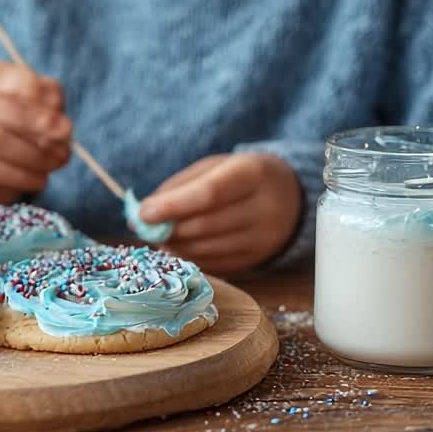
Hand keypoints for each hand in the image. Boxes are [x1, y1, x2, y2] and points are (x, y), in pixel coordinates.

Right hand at [0, 61, 71, 205]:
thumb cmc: (21, 139)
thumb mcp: (40, 118)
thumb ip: (50, 112)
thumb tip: (61, 127)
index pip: (5, 75)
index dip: (37, 97)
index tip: (65, 124)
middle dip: (35, 125)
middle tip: (64, 146)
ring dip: (32, 155)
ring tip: (54, 165)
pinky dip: (20, 176)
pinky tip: (38, 180)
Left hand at [138, 153, 301, 273]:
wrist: (289, 195)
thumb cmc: (240, 176)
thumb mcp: (214, 167)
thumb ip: (179, 187)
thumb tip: (143, 213)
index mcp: (252, 174)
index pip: (209, 194)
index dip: (173, 206)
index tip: (144, 213)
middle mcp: (264, 208)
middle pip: (205, 226)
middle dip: (168, 229)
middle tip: (144, 227)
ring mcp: (264, 239)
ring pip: (207, 250)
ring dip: (174, 246)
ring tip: (159, 235)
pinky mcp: (257, 259)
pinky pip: (214, 264)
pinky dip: (189, 257)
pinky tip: (179, 246)